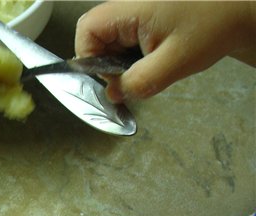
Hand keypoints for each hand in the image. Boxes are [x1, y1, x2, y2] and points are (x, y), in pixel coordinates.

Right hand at [75, 1, 255, 101]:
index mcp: (130, 7)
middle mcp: (128, 2)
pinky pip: (125, 34)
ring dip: (122, 58)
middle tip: (132, 76)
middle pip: (95, 35)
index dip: (89, 59)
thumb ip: (138, 83)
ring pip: (111, 37)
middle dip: (108, 61)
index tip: (108, 78)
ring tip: (151, 63)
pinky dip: (134, 51)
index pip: (87, 31)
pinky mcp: (145, 11)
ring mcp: (136, 6)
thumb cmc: (215, 24)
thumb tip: (114, 94)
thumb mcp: (173, 64)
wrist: (242, 8)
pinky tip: (155, 55)